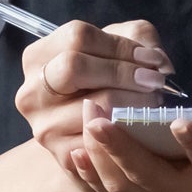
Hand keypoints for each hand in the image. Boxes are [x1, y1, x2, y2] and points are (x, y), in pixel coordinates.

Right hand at [16, 19, 172, 174]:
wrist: (96, 136)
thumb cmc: (108, 83)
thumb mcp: (119, 50)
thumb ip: (139, 39)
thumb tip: (159, 62)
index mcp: (39, 56)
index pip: (78, 38)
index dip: (121, 46)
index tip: (153, 60)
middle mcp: (32, 91)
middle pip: (74, 66)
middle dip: (124, 73)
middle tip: (155, 82)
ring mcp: (44, 125)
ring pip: (95, 105)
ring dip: (136, 102)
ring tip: (153, 103)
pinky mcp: (62, 154)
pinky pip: (103, 140)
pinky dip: (132, 131)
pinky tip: (144, 126)